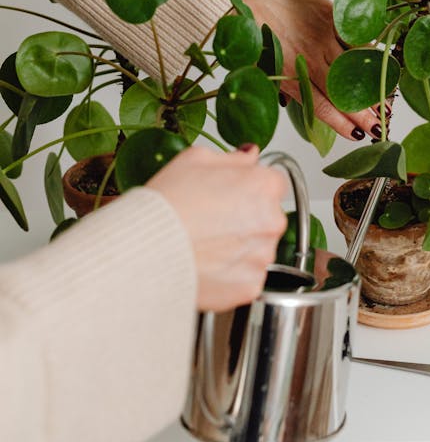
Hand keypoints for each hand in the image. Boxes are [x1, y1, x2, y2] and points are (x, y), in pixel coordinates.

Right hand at [148, 144, 287, 311]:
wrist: (145, 250)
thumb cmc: (168, 204)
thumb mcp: (196, 159)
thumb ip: (233, 158)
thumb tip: (249, 155)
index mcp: (264, 185)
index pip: (273, 183)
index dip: (249, 187)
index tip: (233, 194)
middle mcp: (271, 221)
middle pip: (268, 217)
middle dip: (247, 218)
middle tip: (213, 220)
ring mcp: (263, 256)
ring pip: (258, 248)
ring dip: (240, 247)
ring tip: (206, 243)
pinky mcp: (251, 285)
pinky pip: (247, 276)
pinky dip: (231, 273)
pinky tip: (207, 263)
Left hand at [244, 0, 380, 140]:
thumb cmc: (250, 22)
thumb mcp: (256, 61)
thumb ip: (277, 81)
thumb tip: (291, 100)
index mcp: (289, 73)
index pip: (320, 107)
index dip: (340, 123)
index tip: (356, 135)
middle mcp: (309, 59)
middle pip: (342, 94)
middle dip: (363, 115)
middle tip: (379, 128)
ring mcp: (323, 37)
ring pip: (353, 70)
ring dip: (371, 89)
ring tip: (386, 104)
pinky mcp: (331, 15)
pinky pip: (356, 38)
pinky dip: (370, 53)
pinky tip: (382, 65)